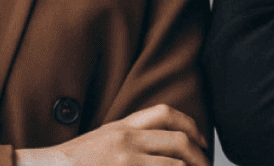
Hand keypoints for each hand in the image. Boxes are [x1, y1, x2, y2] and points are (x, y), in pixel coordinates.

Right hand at [14, 104, 208, 165]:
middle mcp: (126, 139)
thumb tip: (161, 142)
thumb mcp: (104, 137)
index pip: (166, 113)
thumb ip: (131, 135)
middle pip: (178, 140)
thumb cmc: (73, 160)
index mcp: (123, 125)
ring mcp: (125, 160)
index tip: (201, 141)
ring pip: (174, 164)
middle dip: (199, 156)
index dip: (191, 126)